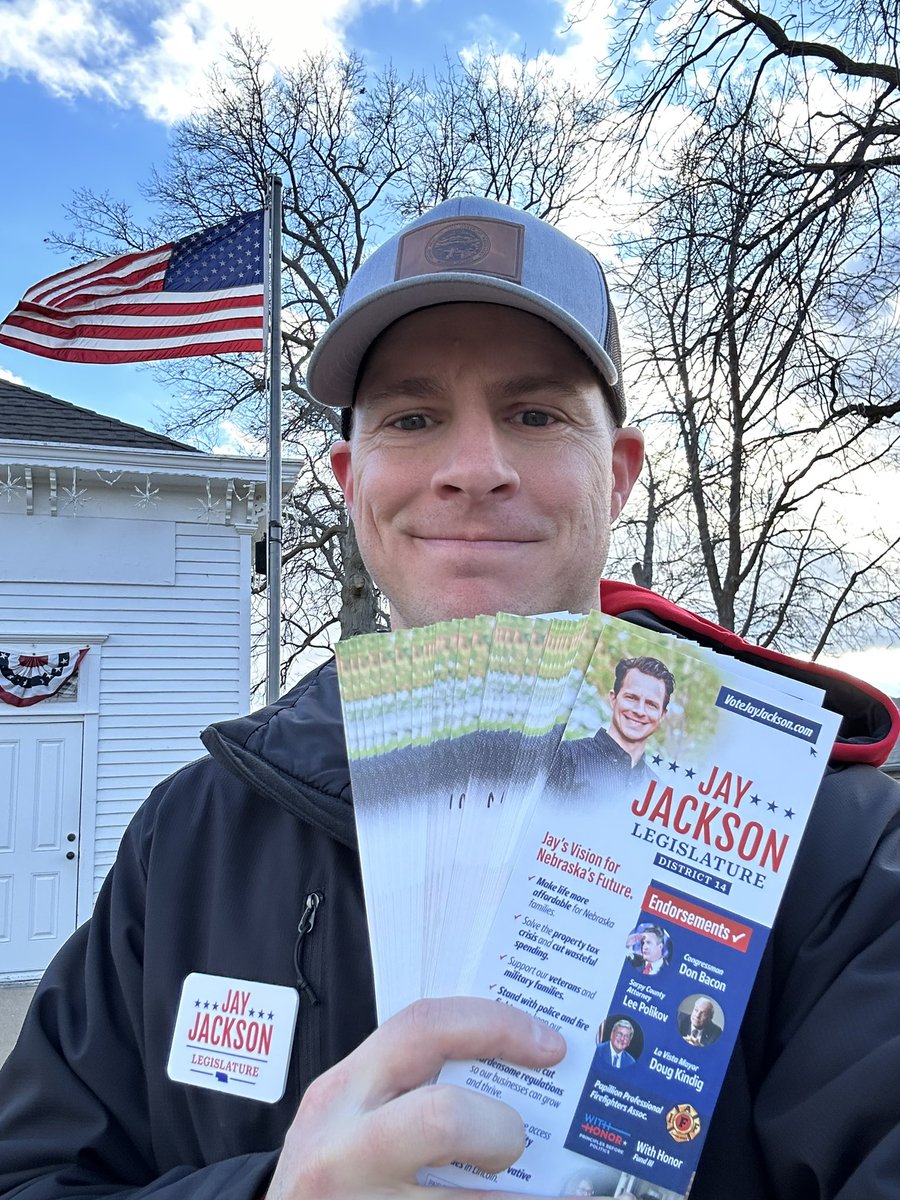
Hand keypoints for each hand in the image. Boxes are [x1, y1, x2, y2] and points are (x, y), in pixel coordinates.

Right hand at [266, 995, 566, 1198]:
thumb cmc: (333, 1175)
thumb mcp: (349, 1119)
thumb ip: (407, 1088)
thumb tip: (513, 1071)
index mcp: (341, 1094)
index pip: (423, 1028)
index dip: (495, 1026)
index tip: (549, 1046)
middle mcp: (342, 1152)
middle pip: (443, 1118)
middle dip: (501, 1130)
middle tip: (515, 1145)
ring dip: (520, 1199)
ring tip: (541, 1195)